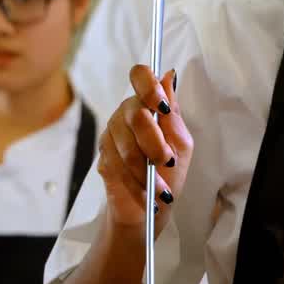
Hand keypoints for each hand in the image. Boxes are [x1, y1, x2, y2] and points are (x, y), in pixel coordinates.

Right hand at [98, 66, 191, 233]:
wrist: (153, 207)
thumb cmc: (168, 173)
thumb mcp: (181, 144)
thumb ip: (173, 114)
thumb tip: (169, 76)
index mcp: (147, 105)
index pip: (140, 76)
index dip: (148, 86)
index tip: (162, 107)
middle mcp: (126, 114)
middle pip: (135, 113)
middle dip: (153, 141)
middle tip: (166, 160)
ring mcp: (110, 136)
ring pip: (125, 144)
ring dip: (146, 169)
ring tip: (160, 188)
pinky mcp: (102, 159)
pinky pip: (116, 166)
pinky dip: (136, 182)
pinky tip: (146, 191)